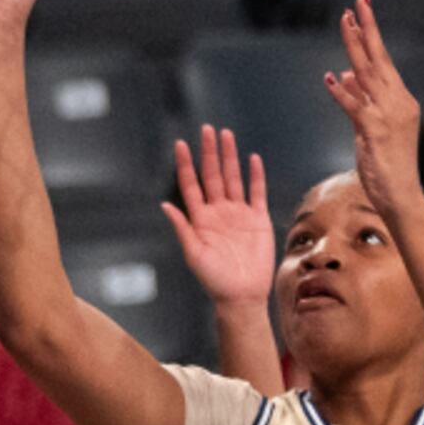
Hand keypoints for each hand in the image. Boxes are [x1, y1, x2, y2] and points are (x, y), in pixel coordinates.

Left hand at [162, 126, 276, 307]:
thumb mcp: (193, 254)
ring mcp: (239, 214)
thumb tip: (165, 205)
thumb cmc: (213, 280)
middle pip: (213, 175)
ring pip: (234, 178)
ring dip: (230, 157)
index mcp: (200, 218)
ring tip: (226, 135)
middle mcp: (219, 212)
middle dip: (209, 152)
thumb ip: (182, 228)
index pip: (192, 184)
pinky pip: (257, 193)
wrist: (242, 295)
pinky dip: (256, 176)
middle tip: (207, 129)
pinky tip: (253, 159)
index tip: (181, 144)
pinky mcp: (258, 220)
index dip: (186, 165)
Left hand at [323, 0, 423, 223]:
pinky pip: (355, 107)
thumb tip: (344, 72)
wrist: (402, 198)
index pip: (384, 60)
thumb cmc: (388, 165)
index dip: (370, 34)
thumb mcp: (370, 127)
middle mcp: (399, 102)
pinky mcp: (375, 132)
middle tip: (358, 1)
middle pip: (379, 58)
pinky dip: (341, 92)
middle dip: (367, 28)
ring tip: (344, 21)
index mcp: (401, 100)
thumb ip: (359, 98)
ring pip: (368, 73)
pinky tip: (330, 77)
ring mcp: (388, 116)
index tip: (361, 8)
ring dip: (355, 47)